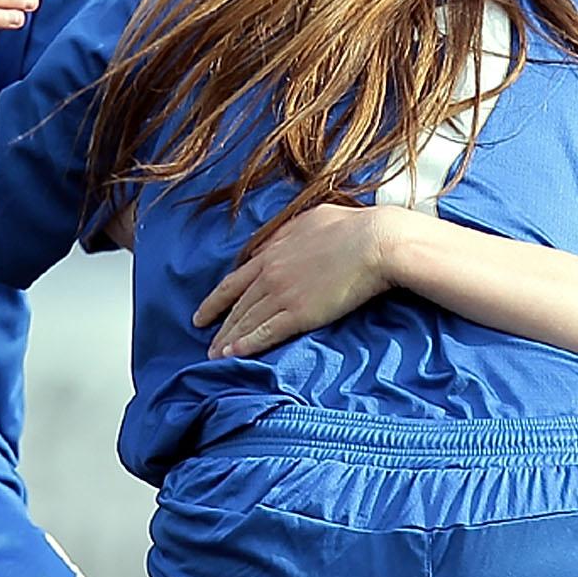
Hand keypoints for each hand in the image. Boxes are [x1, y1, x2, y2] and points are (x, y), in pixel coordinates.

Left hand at [194, 202, 399, 357]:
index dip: (216, 301)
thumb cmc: (352, 226)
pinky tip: (234, 355)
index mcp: (273, 252)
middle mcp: (270, 274)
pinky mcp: (300, 313)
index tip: (202, 315)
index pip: (235, 282)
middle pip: (237, 306)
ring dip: (228, 341)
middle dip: (219, 327)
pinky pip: (266, 332)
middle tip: (206, 345)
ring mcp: (283, 294)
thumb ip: (288, 233)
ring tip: (215, 357)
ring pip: (247, 322)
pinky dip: (247, 345)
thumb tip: (276, 242)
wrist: (375, 241)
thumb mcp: (311, 219)